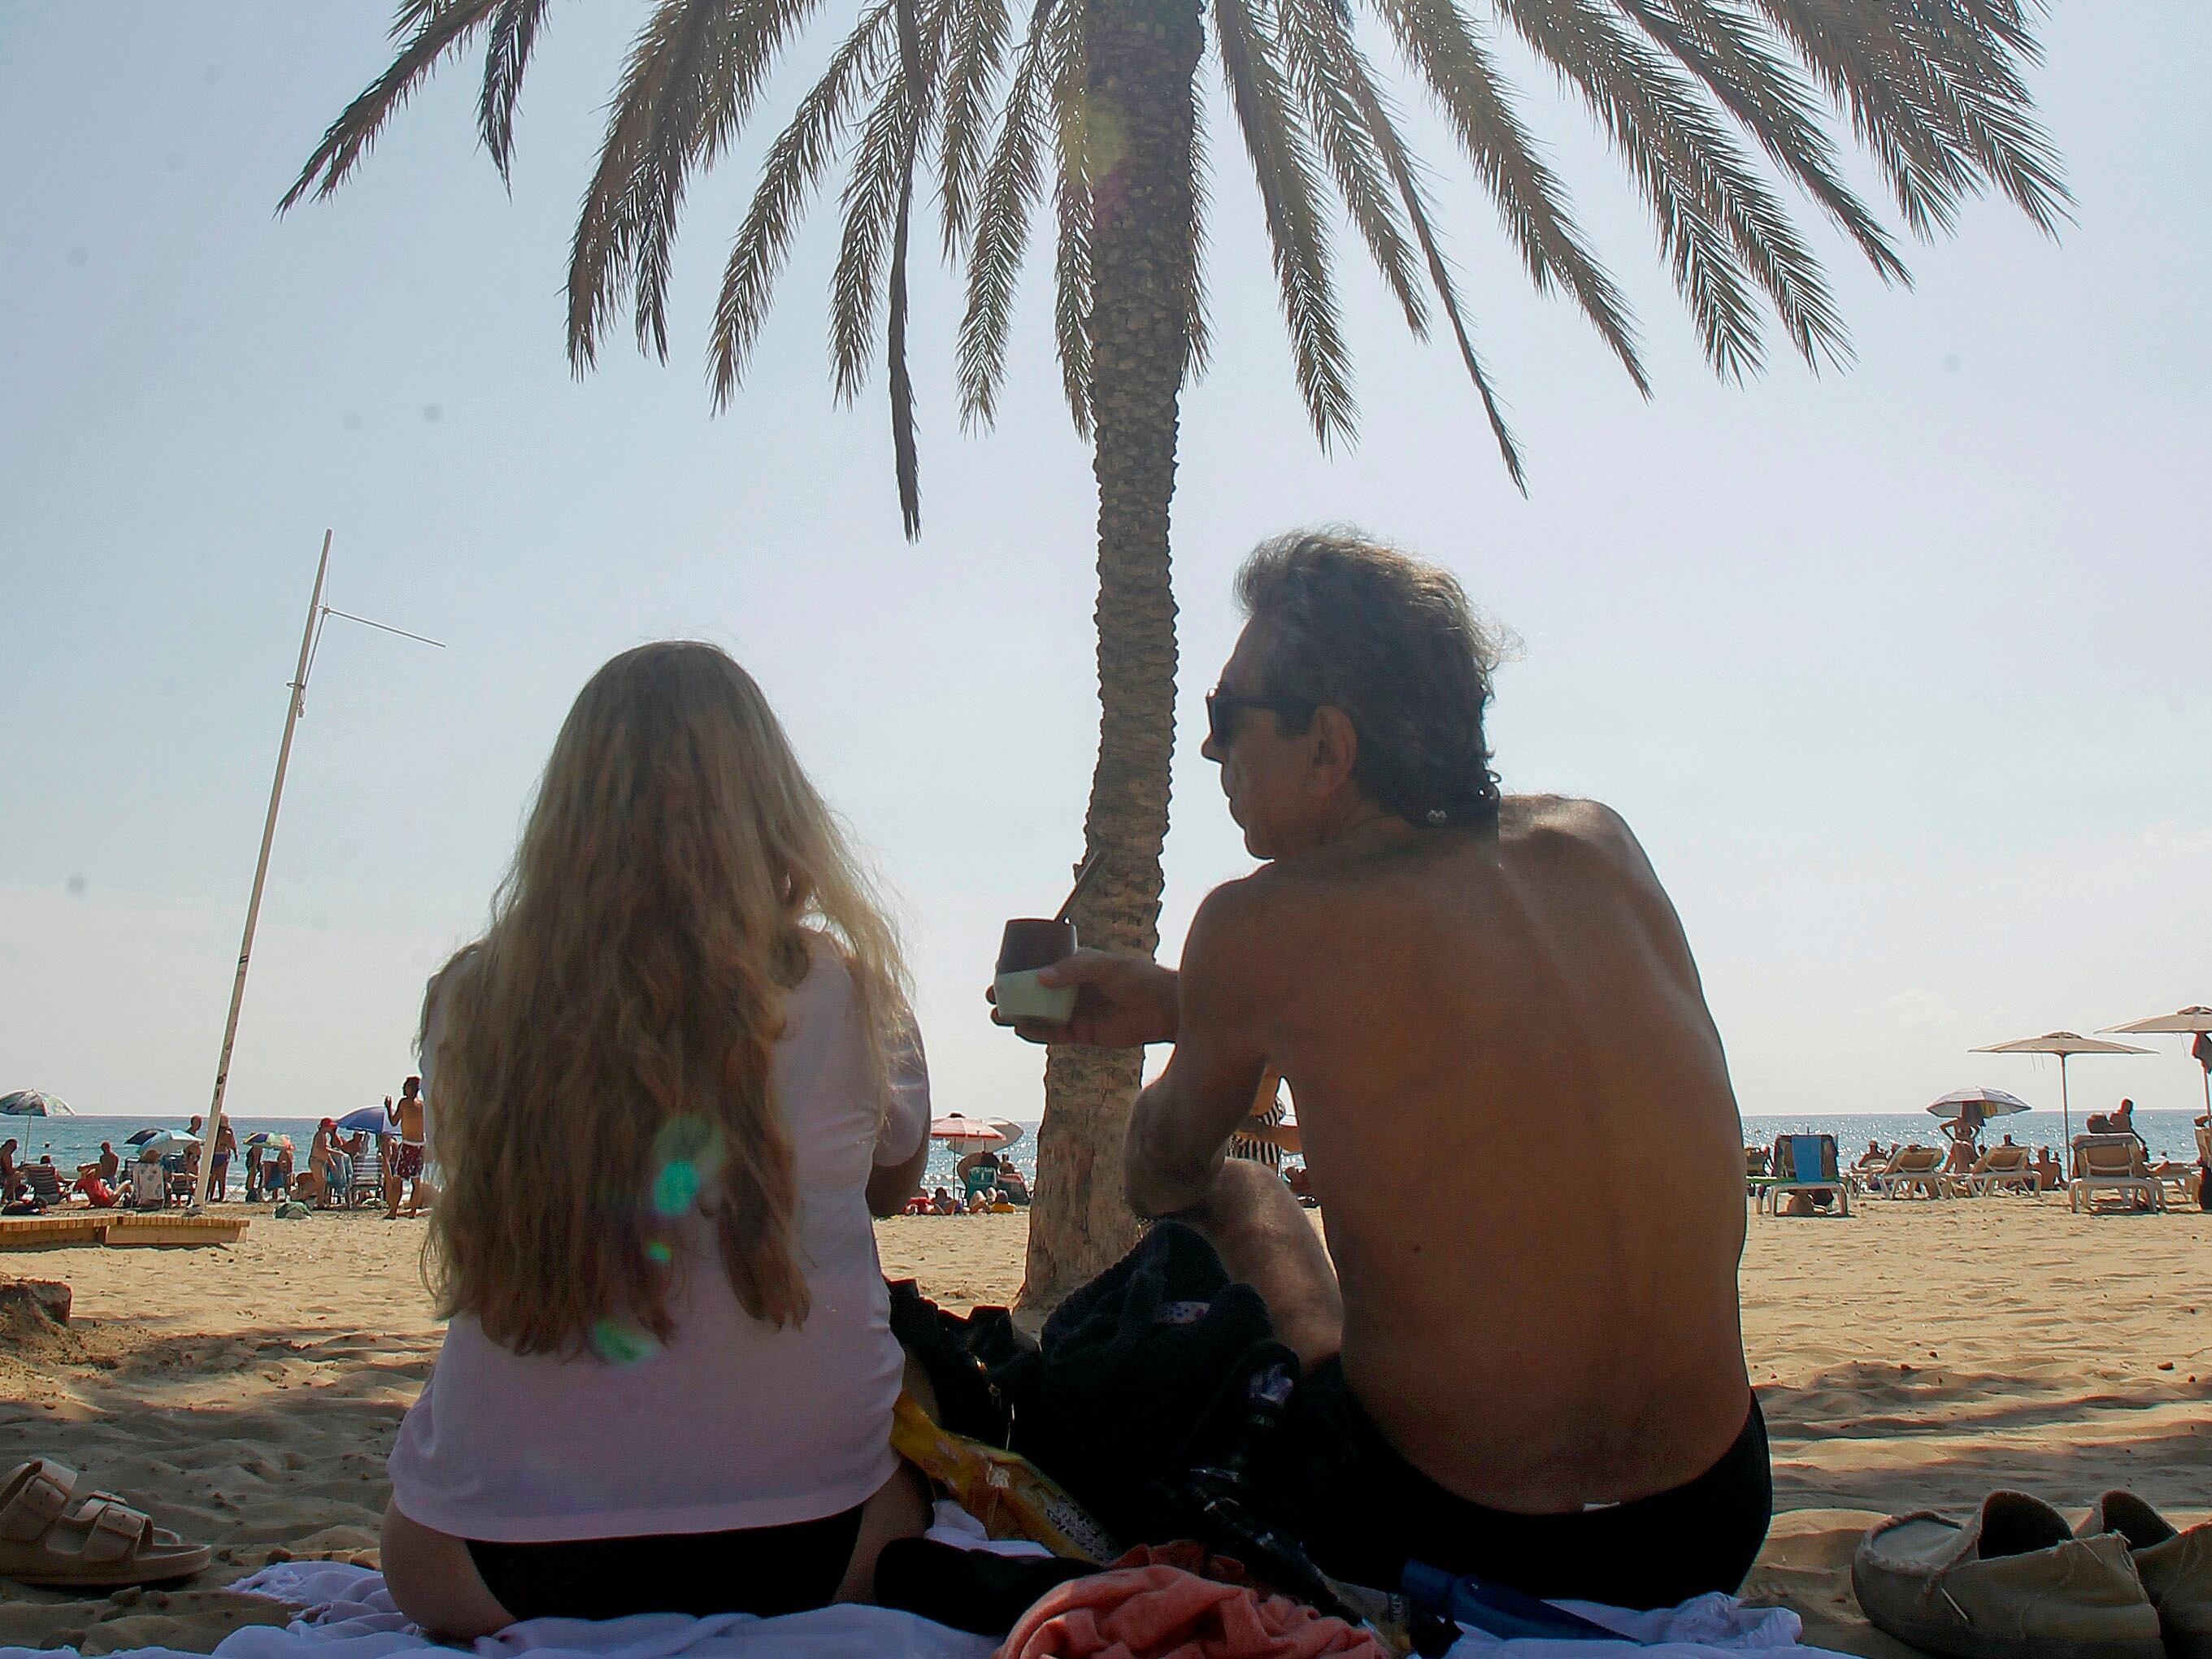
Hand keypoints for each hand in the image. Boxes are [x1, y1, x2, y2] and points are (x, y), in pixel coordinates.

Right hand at [987, 949, 1178, 1047]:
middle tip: (992, 996)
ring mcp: (1076, 1011)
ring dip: (1018, 1015)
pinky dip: (1036, 1033)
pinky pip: (1053, 1034)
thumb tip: (1039, 977)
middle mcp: (1073, 988)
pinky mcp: (1082, 1033)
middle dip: (1012, 994)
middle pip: (1035, 992)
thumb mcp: (1105, 966)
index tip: (998, 969)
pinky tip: (1020, 1029)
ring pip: (1040, 1014)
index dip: (1019, 968)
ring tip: (998, 1016)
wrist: (1163, 1009)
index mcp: (1076, 965)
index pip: (1041, 964)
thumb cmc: (1138, 978)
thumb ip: (1073, 970)